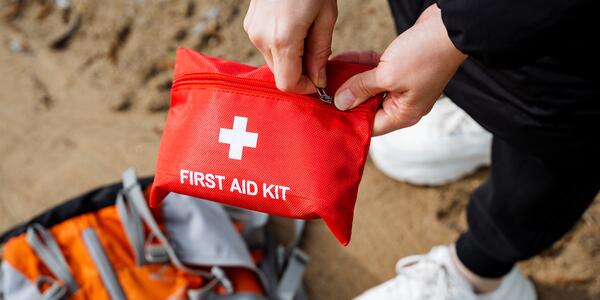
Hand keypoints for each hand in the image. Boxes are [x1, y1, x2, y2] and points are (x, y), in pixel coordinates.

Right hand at [244, 0, 336, 92]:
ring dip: (290, 57)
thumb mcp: (326, 15)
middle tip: (317, 53)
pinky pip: (266, 46)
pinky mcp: (249, 23)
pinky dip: (281, 45)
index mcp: (282, 40)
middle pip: (280, 74)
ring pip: (273, 60)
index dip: (306, 87)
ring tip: (306, 33)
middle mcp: (262, 38)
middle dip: (300, 71)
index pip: (288, 84)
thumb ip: (320, 52)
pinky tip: (294, 25)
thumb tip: (318, 79)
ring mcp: (252, 30)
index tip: (319, 80)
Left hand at [332, 5, 466, 135]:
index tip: (327, 111)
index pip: (370, 126)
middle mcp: (404, 102)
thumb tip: (341, 104)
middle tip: (322, 93)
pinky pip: (375, 69)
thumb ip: (362, 89)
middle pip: (367, 106)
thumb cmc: (426, 55)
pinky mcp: (401, 66)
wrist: (449, 26)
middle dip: (346, 97)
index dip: (348, 119)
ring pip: (369, 85)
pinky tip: (340, 59)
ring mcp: (403, 84)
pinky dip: (360, 65)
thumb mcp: (387, 75)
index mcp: (404, 114)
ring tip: (326, 75)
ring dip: (350, 79)